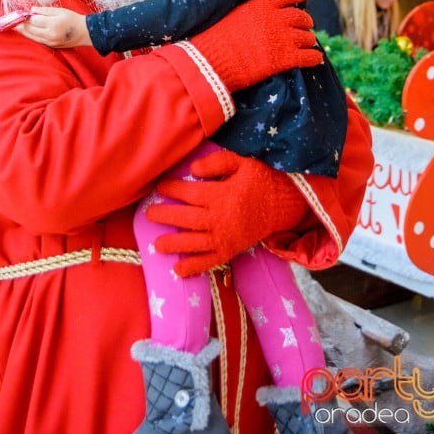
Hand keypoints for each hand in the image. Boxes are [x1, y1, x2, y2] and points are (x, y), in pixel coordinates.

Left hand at [17, 8, 92, 47]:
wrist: (85, 32)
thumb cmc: (73, 19)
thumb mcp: (60, 10)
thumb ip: (45, 10)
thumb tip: (32, 10)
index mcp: (53, 24)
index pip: (34, 21)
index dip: (25, 17)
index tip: (19, 13)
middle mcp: (50, 34)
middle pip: (30, 30)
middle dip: (21, 25)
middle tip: (13, 20)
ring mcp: (50, 41)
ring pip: (32, 37)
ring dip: (23, 32)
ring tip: (15, 27)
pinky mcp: (51, 45)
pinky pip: (37, 40)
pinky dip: (30, 36)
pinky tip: (26, 32)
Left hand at [147, 148, 307, 276]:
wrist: (284, 205)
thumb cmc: (261, 180)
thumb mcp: (242, 162)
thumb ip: (217, 162)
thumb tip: (193, 169)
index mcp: (220, 195)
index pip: (189, 193)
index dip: (171, 189)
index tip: (159, 187)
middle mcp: (219, 218)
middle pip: (186, 218)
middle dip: (166, 216)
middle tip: (148, 215)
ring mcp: (224, 237)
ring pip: (194, 242)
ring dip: (174, 244)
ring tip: (157, 245)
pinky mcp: (230, 250)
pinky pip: (210, 260)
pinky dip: (194, 267)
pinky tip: (179, 271)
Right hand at [189, 0, 320, 92]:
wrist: (211, 62)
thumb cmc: (214, 39)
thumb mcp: (233, 15)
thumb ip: (251, 12)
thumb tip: (258, 15)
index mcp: (261, 4)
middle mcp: (276, 18)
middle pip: (301, 16)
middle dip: (305, 21)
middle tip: (305, 26)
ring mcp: (282, 39)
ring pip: (307, 37)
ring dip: (309, 40)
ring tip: (307, 44)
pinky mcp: (284, 59)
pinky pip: (308, 57)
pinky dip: (314, 58)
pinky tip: (316, 59)